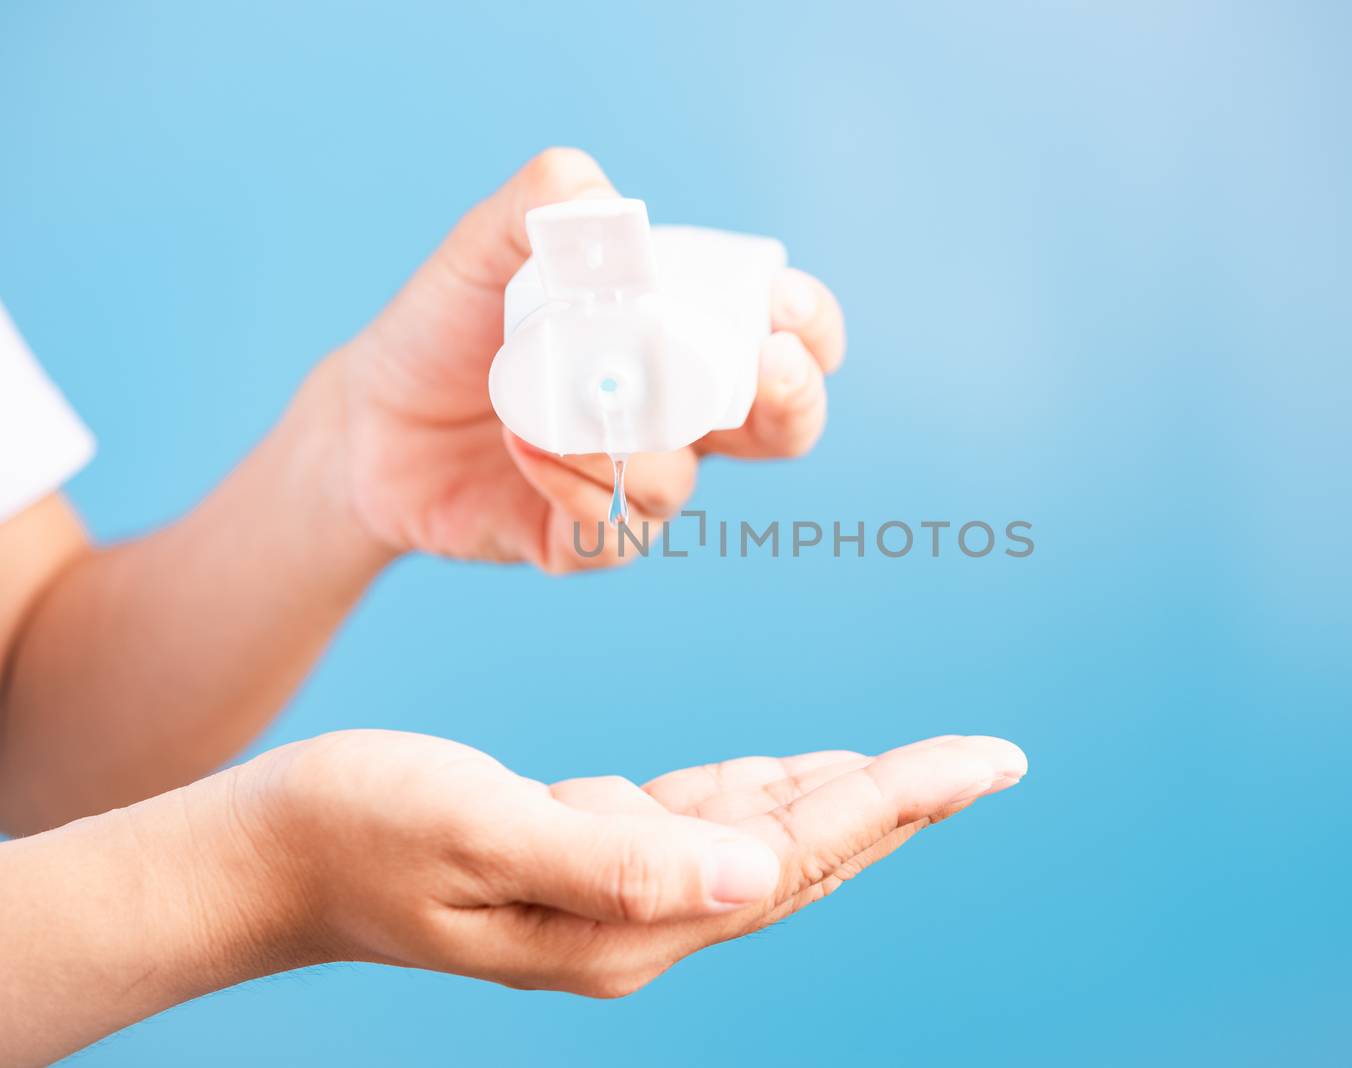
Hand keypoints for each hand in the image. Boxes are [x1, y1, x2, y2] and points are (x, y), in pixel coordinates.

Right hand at [241, 729, 1024, 995]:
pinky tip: (798, 776)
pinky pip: (703, 829)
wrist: (269, 858)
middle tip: (992, 761)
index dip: (898, 800)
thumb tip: (757, 880)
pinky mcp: (585, 862)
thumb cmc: (358, 828)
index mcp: (628, 921)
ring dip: (845, 801)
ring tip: (926, 771)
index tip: (987, 761)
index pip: (797, 854)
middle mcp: (638, 923)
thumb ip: (617, 858)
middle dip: (903, 804)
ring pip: (763, 844)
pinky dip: (764, 796)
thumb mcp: (481, 830)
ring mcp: (613, 899)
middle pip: (803, 857)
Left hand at [326, 148, 846, 570]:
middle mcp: (675, 417)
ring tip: (541, 409)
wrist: (367, 421)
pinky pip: (614, 528)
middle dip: (793, 401)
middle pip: (782, 427)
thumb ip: (546, 205)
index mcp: (677, 341)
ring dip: (618, 438)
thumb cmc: (444, 329)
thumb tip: (610, 210)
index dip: (807, 327)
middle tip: (766, 373)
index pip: (780, 338)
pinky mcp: (589, 540)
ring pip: (681, 480)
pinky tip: (523, 450)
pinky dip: (569, 484)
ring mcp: (637, 483)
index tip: (784, 303)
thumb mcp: (486, 248)